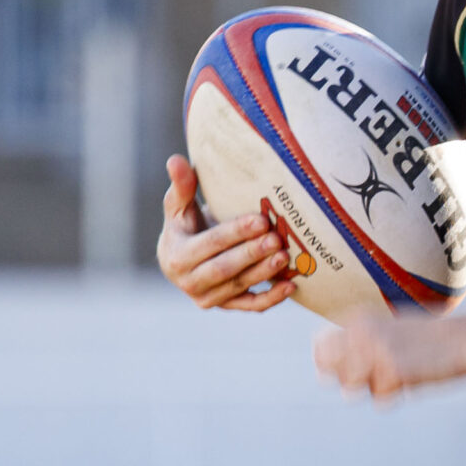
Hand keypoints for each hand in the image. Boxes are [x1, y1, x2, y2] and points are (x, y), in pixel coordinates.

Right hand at [156, 155, 297, 311]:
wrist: (184, 257)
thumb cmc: (185, 224)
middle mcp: (189, 282)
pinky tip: (291, 286)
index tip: (260, 219)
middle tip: (276, 238)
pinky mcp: (226, 306)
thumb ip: (181, 185)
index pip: (210, 244)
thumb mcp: (179, 206)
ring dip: (264, 273)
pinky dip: (271, 299)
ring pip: (239, 287)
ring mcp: (208, 298)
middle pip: (225, 268)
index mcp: (176, 257)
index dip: (235, 232)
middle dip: (252, 254)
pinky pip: (250, 305)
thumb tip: (175, 160)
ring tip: (285, 256)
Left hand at [313, 313, 465, 402]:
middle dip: (347, 379)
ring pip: (352, 389)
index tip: (361, 366)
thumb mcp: (388, 331)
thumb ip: (356, 346)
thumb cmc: (428, 338)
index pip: (320, 348)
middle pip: (329, 372)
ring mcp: (375, 351)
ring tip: (397, 372)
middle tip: (377, 373)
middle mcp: (361, 331)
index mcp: (357, 318)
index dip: (334, 365)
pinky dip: (395, 395)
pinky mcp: (393, 370)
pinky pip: (381, 399)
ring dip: (373, 388)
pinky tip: (413, 377)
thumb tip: (321, 376)